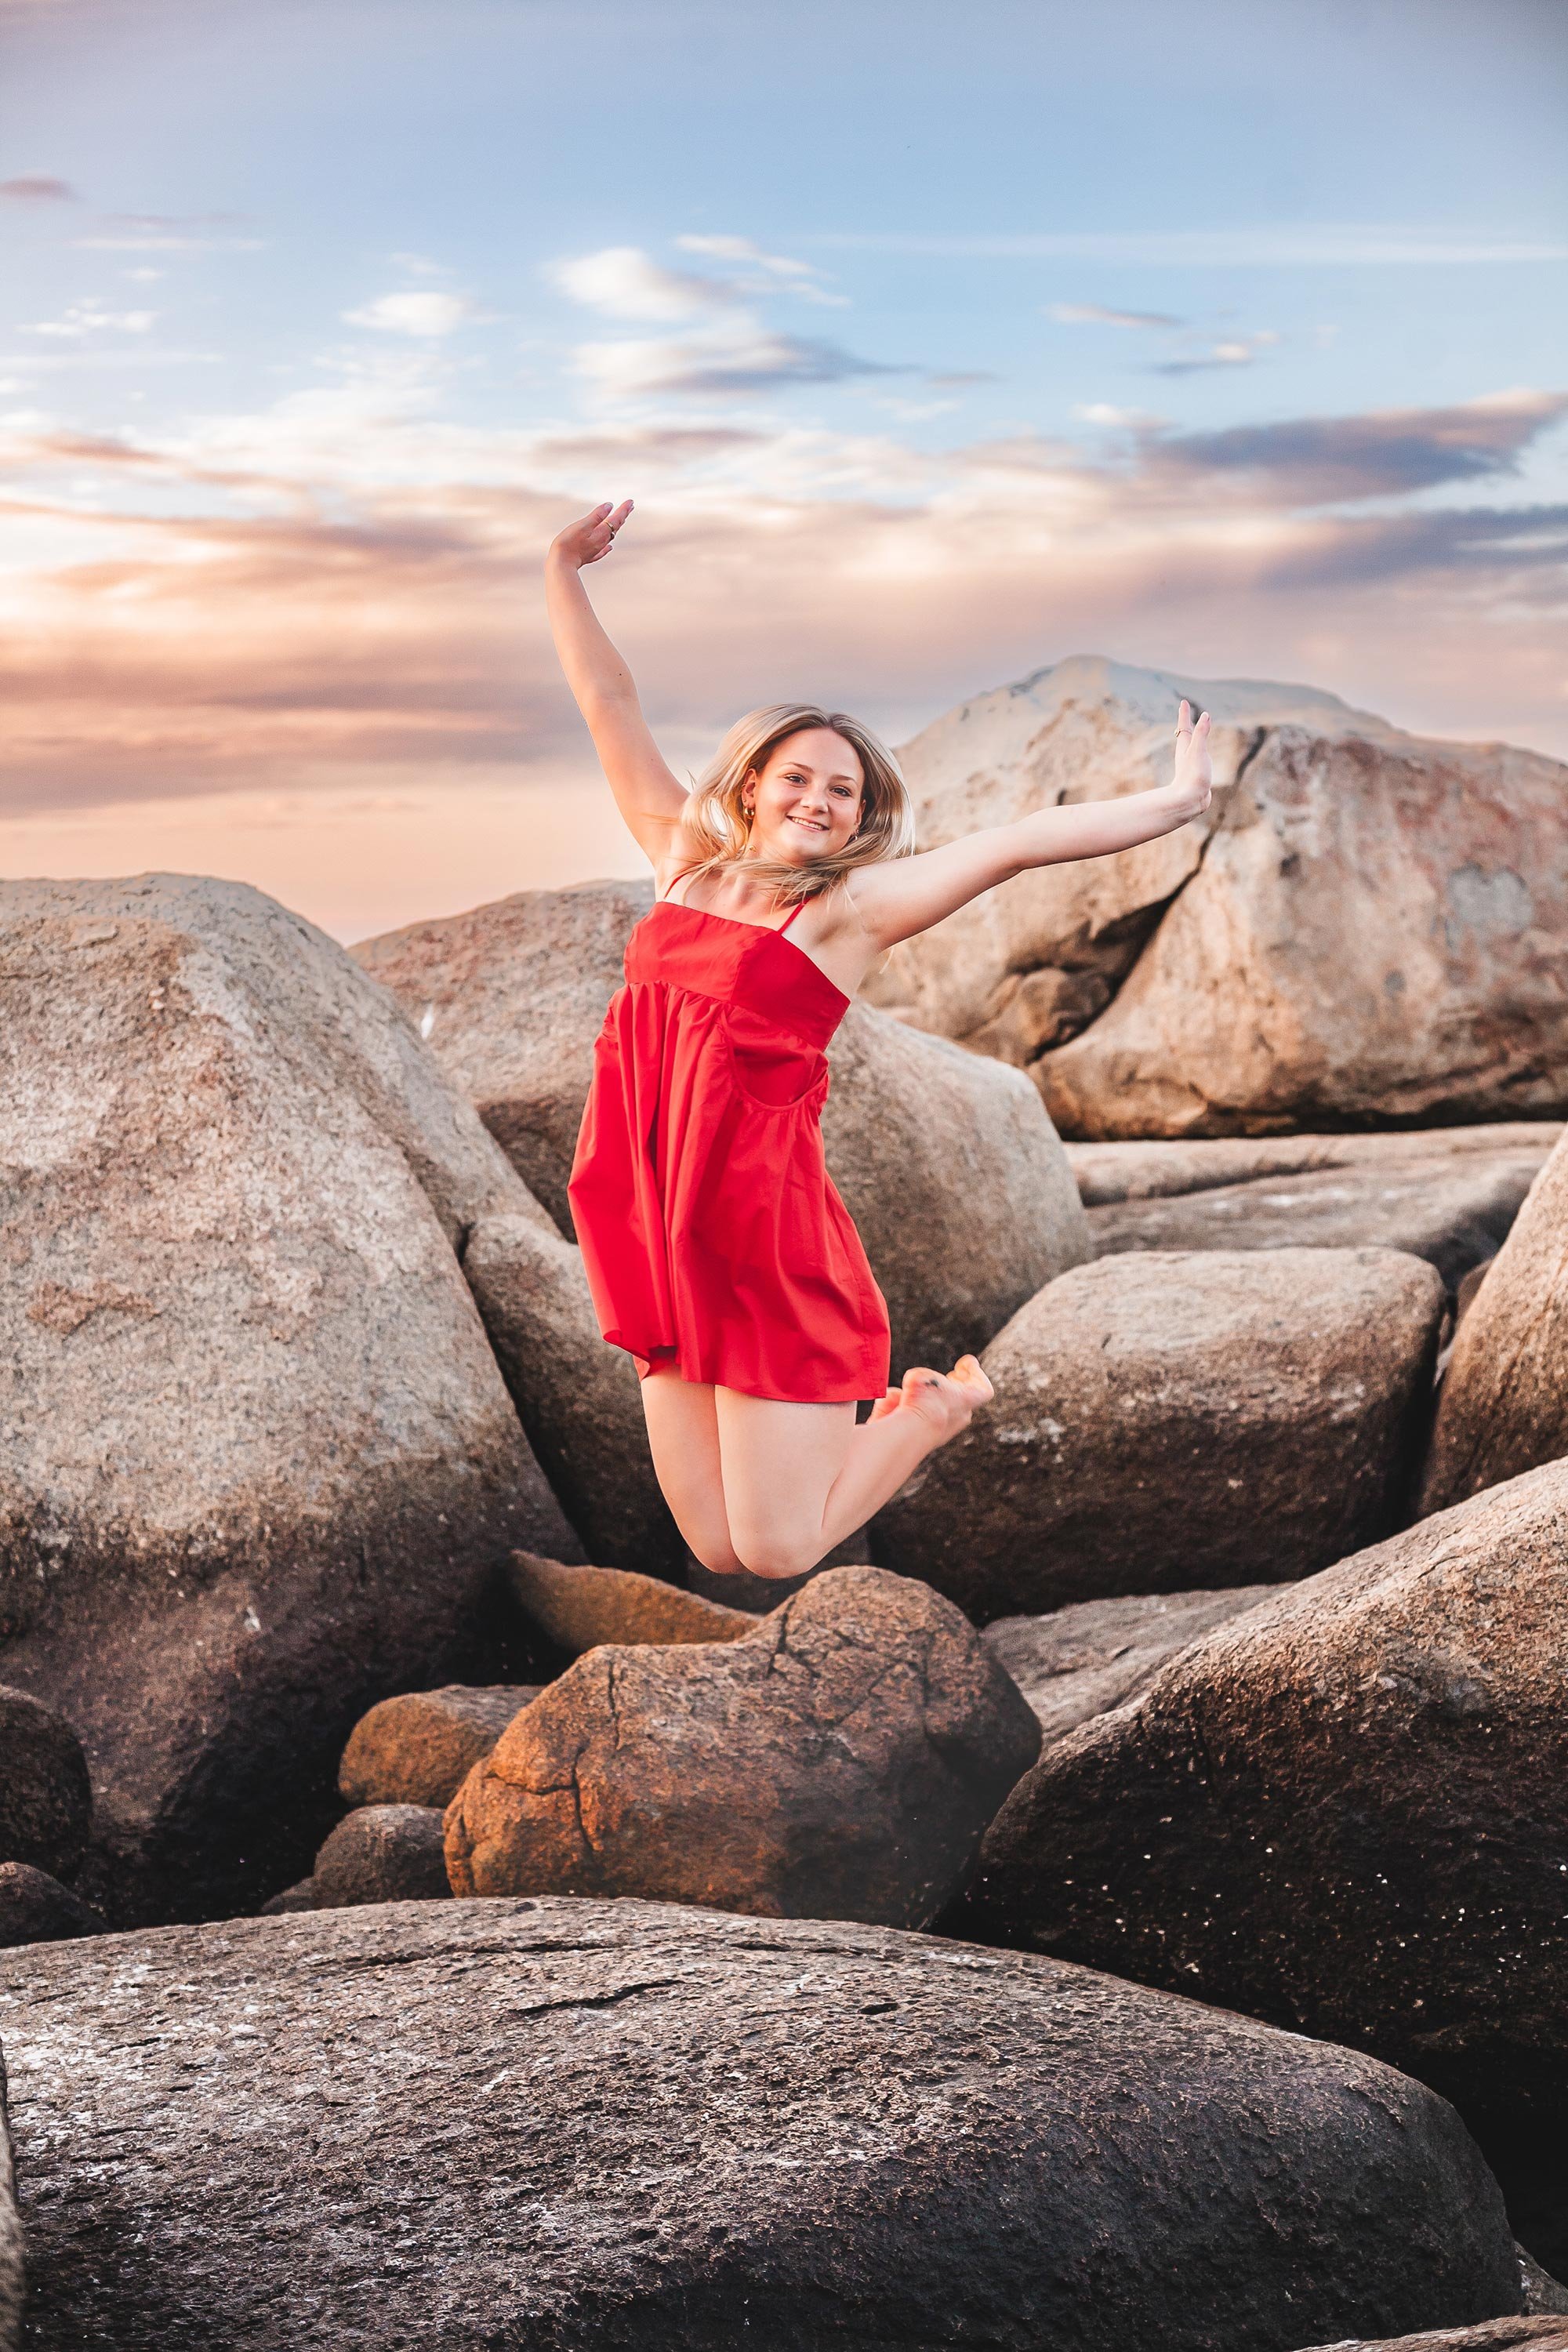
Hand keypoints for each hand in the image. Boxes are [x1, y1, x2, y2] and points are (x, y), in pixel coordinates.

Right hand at [548, 499, 632, 570]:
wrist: (561, 564)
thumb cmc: (569, 543)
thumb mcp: (583, 525)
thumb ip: (597, 516)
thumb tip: (609, 506)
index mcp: (601, 533)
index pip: (616, 519)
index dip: (623, 510)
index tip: (631, 502)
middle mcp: (602, 542)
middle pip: (615, 527)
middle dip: (622, 516)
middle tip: (630, 507)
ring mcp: (596, 549)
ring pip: (609, 536)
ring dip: (616, 527)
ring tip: (620, 520)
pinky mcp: (589, 556)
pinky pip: (602, 550)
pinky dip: (607, 546)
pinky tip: (609, 547)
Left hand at [1169, 699, 1211, 821]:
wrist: (1189, 801)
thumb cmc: (1193, 776)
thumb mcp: (1198, 752)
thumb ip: (1201, 733)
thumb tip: (1205, 715)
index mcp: (1185, 747)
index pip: (1184, 726)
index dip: (1184, 714)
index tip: (1183, 702)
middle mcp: (1186, 754)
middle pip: (1186, 734)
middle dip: (1186, 722)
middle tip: (1185, 712)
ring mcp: (1191, 764)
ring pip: (1191, 747)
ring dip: (1192, 737)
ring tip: (1192, 732)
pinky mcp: (1197, 774)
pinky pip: (1197, 758)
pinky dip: (1199, 752)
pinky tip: (1200, 758)